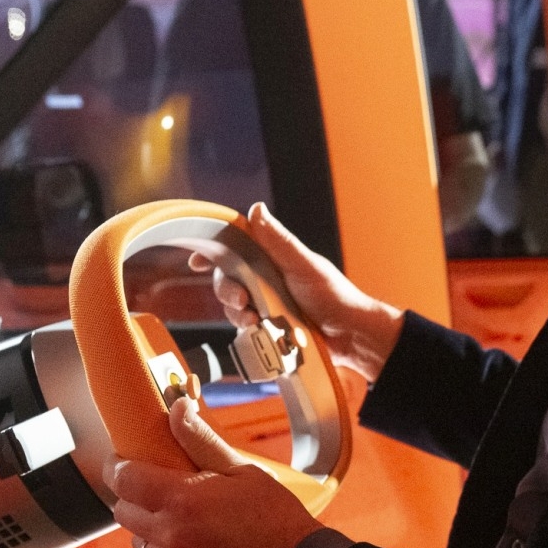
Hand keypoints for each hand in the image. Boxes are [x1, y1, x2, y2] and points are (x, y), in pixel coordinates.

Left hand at [107, 398, 321, 547]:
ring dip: (154, 533)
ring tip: (187, 528)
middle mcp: (170, 535)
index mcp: (182, 499)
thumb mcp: (242, 471)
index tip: (124, 463)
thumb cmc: (276, 519)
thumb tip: (177, 408)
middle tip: (163, 494)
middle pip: (124, 512)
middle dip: (136, 498)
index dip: (118, 467)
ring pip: (140, 544)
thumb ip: (201, 441)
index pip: (123, 478)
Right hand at [200, 202, 402, 381]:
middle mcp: (265, 280)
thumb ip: (279, 241)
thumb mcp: (304, 265)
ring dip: (238, 314)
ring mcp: (266, 305)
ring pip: (233, 308)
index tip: (197, 261)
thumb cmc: (334, 296)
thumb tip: (256, 209)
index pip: (235, 249)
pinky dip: (249, 332)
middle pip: (227, 281)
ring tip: (256, 321)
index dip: (213, 252)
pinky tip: (260, 333)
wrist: (350, 337)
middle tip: (241, 300)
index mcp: (272, 259)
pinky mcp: (268, 329)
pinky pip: (246, 330)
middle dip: (227, 290)